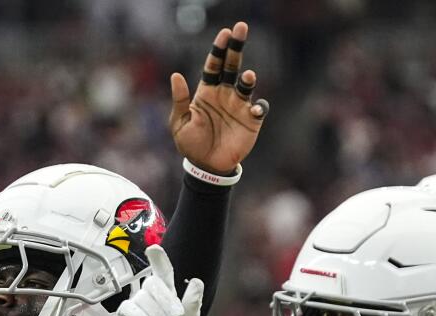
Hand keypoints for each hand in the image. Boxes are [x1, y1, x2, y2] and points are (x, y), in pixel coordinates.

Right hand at [116, 246, 202, 315]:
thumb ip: (192, 302)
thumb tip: (197, 282)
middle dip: (167, 300)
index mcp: (166, 293)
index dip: (158, 259)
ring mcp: (137, 305)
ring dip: (159, 315)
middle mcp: (150, 296)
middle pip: (154, 284)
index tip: (154, 249)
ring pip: (144, 299)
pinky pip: (131, 310)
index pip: (162, 272)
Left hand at [170, 21, 268, 175]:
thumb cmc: (191, 145)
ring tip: (247, 76)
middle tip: (241, 28)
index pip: (214, 65)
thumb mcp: (180, 123)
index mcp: (207, 92)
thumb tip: (175, 75)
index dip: (219, 49)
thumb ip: (180, 100)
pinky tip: (255, 108)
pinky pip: (259, 109)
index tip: (224, 33)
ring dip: (248, 79)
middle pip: (232, 65)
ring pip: (246, 85)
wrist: (206, 167)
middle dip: (236, 47)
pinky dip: (260, 106)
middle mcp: (225, 94)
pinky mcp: (251, 120)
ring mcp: (239, 106)